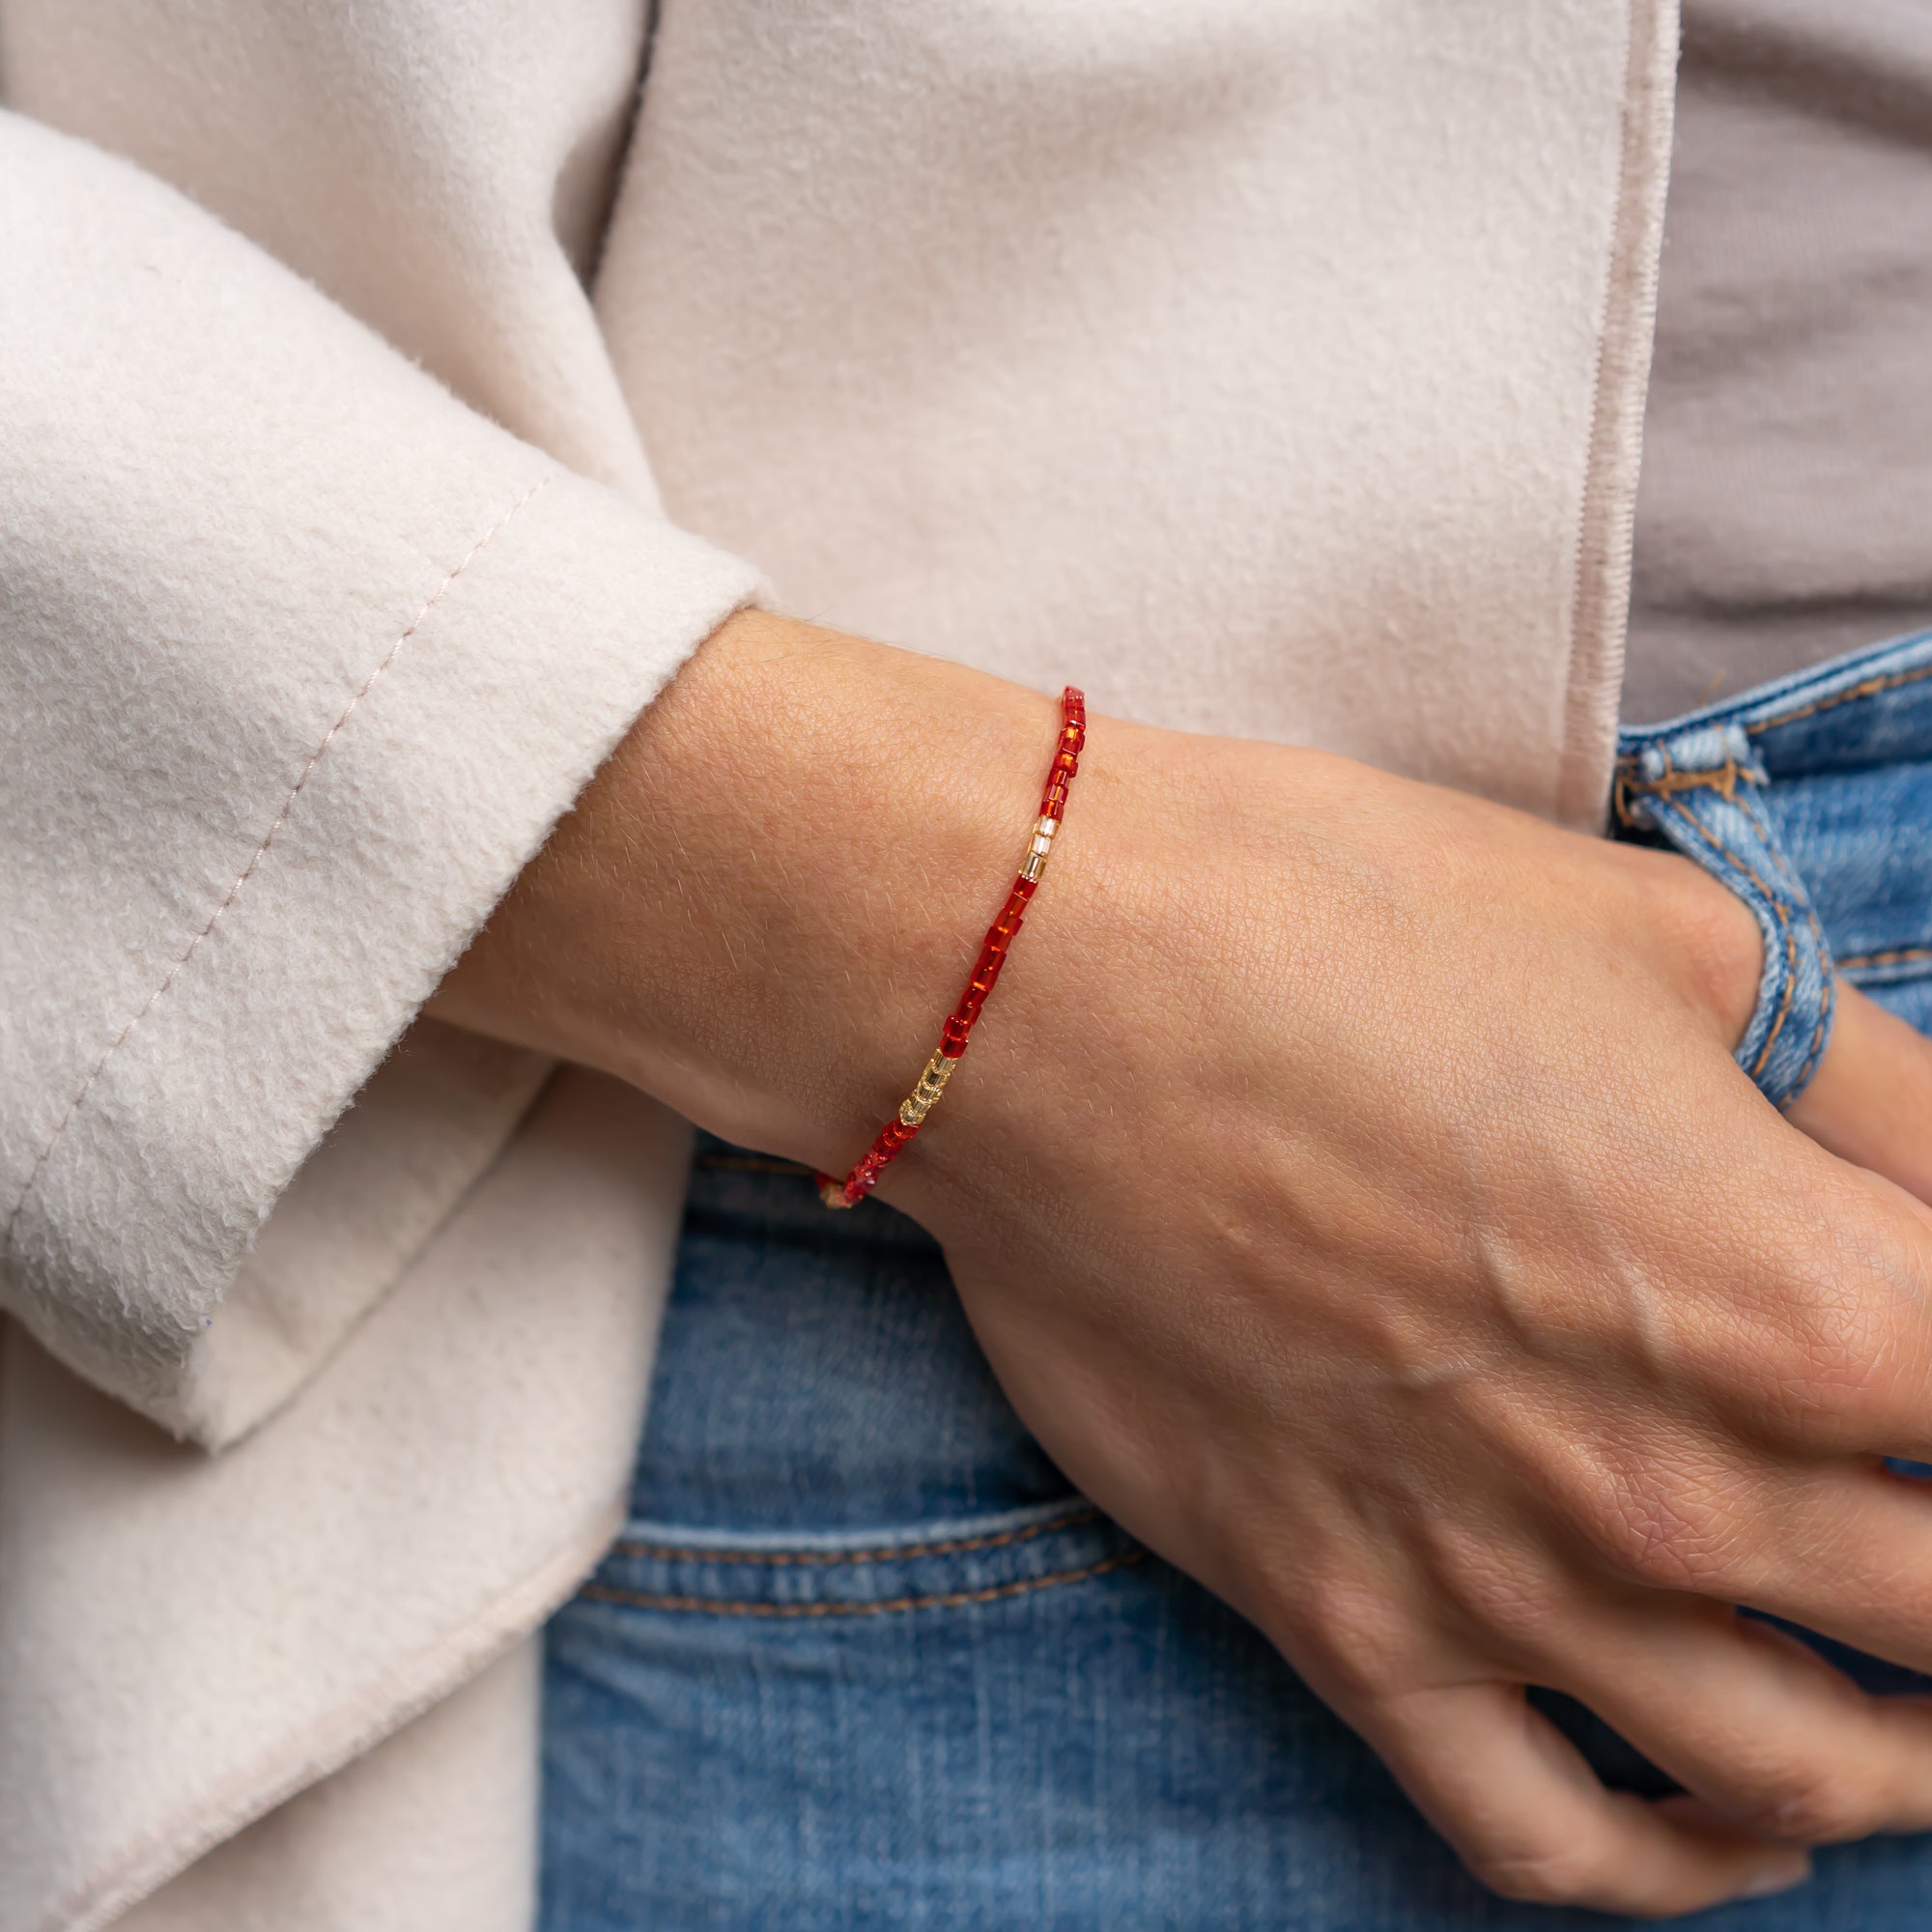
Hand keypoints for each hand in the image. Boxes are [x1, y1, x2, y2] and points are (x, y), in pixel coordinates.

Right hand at [436, 611, 1931, 1916]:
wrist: (1047, 995)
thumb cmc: (1347, 922)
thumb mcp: (1673, 945)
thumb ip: (1884, 1097)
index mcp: (1804, 1298)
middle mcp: (1680, 1488)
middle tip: (1924, 1520)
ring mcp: (1502, 1587)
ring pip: (1796, 1770)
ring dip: (1901, 1754)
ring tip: (1914, 1710)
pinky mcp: (1340, 1620)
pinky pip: (1547, 1841)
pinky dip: (1677, 1869)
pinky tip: (1725, 1826)